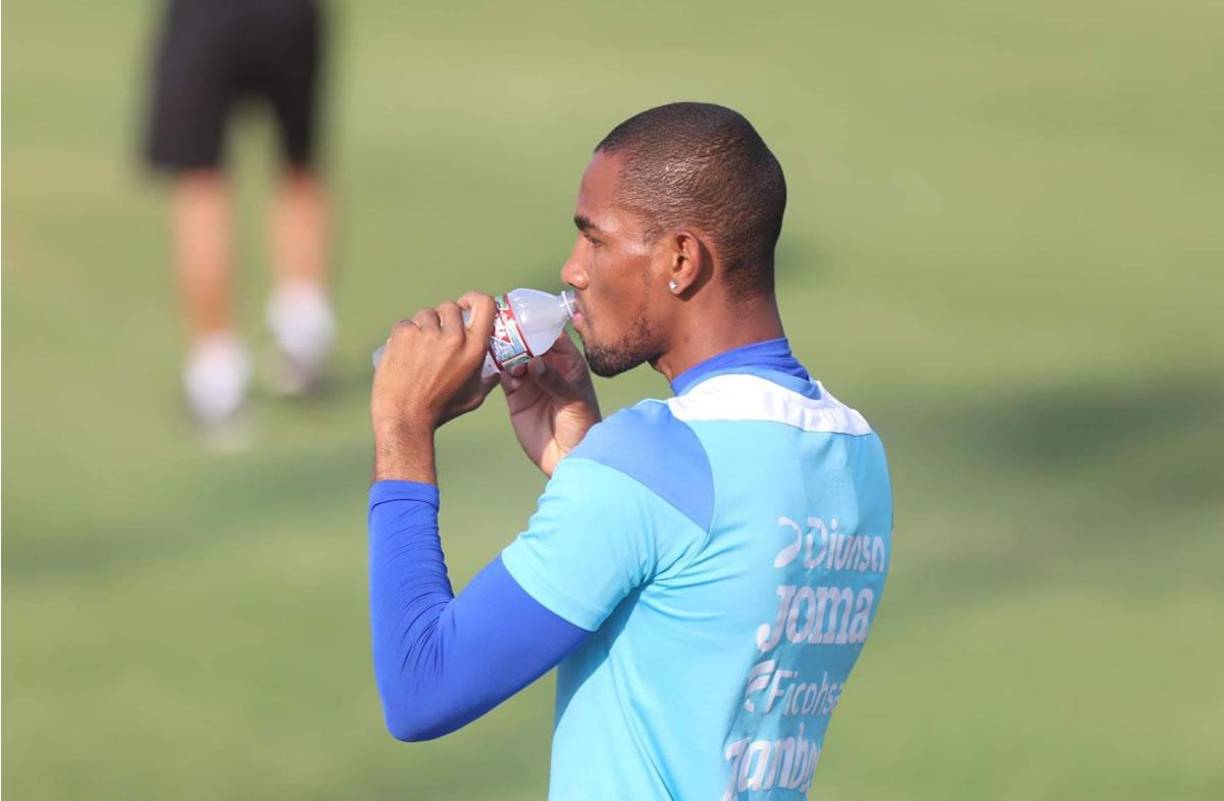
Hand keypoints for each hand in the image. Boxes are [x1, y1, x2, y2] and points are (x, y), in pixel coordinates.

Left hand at [371, 292, 497, 481]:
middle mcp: (453, 337)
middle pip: (450, 306)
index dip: (474, 299)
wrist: (404, 416)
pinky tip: (404, 353)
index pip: (484, 304)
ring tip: (418, 350)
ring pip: (426, 314)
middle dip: (444, 319)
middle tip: (437, 337)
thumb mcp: (474, 396)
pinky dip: (404, 335)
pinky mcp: (404, 333)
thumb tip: (497, 370)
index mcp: (474, 348)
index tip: (467, 303)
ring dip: (423, 326)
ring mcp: (426, 333)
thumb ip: (488, 379)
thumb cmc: (439, 410)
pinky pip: (406, 323)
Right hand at [500, 331, 600, 476]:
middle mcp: (548, 370)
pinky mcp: (516, 397)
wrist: (568, 458)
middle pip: (530, 345)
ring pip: (515, 359)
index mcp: (569, 365)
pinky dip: (501, 371)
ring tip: (503, 353)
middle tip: (505, 330)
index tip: (525, 318)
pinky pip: (505, 377)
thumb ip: (554, 380)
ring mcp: (531, 383)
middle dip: (519, 338)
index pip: (554, 338)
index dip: (541, 327)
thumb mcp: (574, 400)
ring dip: (508, 354)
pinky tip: (501, 371)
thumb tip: (534, 361)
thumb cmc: (582, 427)